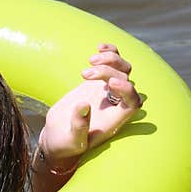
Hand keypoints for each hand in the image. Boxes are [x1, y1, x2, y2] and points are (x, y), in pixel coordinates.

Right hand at [39, 44, 141, 164]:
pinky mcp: (97, 83)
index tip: (110, 83)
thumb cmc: (66, 144)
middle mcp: (115, 104)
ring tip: (91, 60)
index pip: (133, 102)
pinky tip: (98, 47)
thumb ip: (79, 126)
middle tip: (84, 75)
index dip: (127, 89)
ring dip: (111, 59)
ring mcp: (107, 91)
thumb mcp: (72, 141)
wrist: (57, 136)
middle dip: (108, 71)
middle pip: (126, 80)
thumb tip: (84, 106)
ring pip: (123, 68)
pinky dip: (109, 52)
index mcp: (115, 120)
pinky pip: (111, 63)